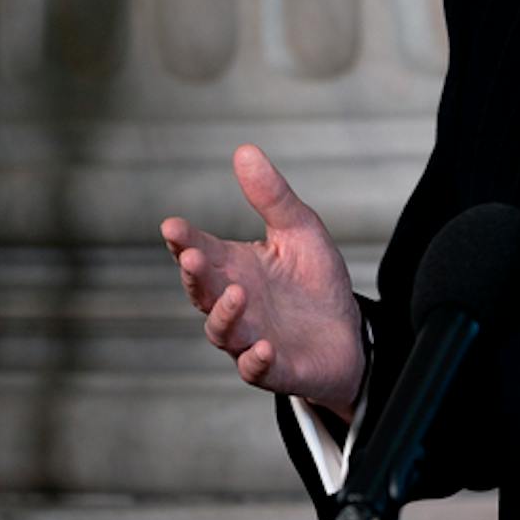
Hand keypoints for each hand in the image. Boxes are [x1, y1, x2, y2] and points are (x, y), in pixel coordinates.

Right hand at [161, 144, 365, 418]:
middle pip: (203, 292)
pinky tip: (263, 346)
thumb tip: (244, 150)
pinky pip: (256, 370)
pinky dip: (256, 360)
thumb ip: (272, 196)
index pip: (201, 253)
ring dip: (226, 314)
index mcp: (236, 269)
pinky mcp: (275, 368)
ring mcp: (250, 338)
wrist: (348, 333)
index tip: (172, 226)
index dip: (184, 242)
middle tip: (194, 255)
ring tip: (238, 293)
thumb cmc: (314, 281)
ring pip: (223, 331)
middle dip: (195, 275)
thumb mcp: (300, 230)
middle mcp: (235, 304)